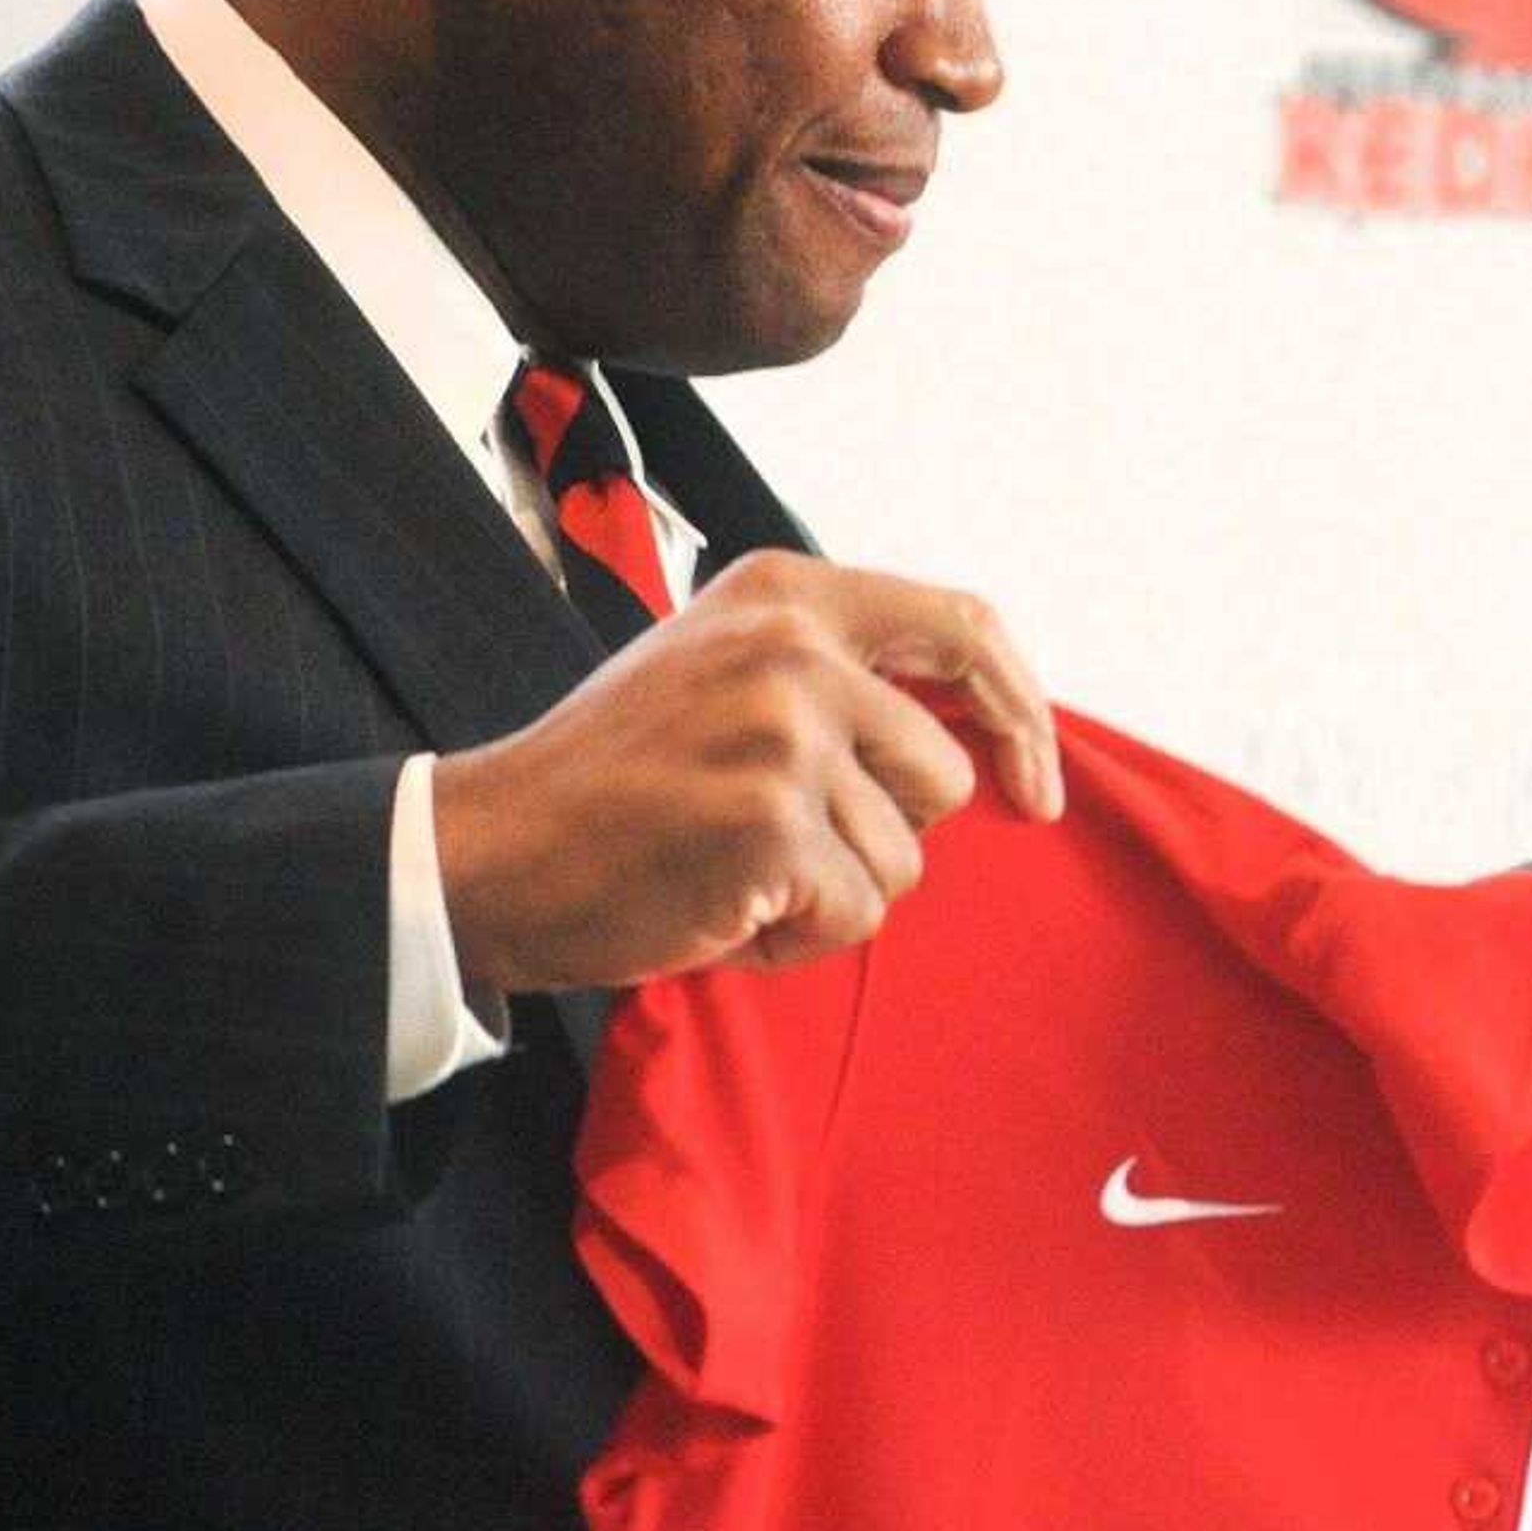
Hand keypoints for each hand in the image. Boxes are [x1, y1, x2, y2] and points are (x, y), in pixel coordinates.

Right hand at [431, 550, 1060, 991]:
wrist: (492, 849)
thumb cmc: (616, 776)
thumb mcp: (726, 670)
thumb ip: (842, 675)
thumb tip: (989, 734)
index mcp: (788, 593)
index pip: (965, 629)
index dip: (1022, 712)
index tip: (1039, 786)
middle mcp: (793, 648)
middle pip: (943, 775)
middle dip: (881, 833)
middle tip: (773, 837)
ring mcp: (784, 734)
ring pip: (904, 858)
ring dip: (831, 891)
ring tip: (732, 867)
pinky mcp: (771, 825)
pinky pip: (855, 914)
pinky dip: (795, 937)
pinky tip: (719, 907)